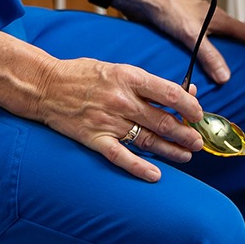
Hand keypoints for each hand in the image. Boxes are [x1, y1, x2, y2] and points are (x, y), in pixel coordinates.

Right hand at [28, 55, 205, 181]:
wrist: (45, 85)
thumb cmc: (84, 74)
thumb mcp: (119, 69)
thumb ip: (147, 83)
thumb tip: (181, 93)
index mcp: (129, 77)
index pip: (170, 93)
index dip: (190, 106)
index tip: (198, 114)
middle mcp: (121, 100)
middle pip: (163, 121)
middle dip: (186, 133)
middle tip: (198, 141)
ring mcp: (107, 121)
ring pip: (147, 140)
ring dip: (171, 150)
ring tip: (186, 155)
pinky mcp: (94, 138)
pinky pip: (120, 157)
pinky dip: (139, 168)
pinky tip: (155, 175)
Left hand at [125, 0, 244, 86]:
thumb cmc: (166, 6)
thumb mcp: (190, 34)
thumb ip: (208, 55)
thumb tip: (226, 77)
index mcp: (217, 19)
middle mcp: (210, 20)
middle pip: (237, 36)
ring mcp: (196, 24)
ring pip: (219, 41)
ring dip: (228, 53)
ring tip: (237, 67)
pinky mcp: (182, 28)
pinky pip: (202, 45)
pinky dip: (208, 55)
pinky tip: (202, 65)